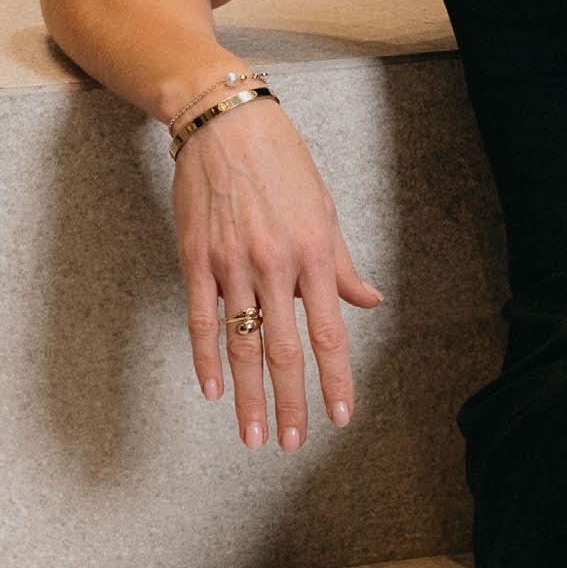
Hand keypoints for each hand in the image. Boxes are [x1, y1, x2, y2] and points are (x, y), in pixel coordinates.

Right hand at [172, 98, 383, 447]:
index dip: (335, 379)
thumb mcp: (324, 213)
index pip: (328, 333)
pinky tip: (212, 389)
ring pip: (240, 344)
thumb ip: (341, 265)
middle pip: (283, 350)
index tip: (339, 417)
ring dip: (247, 395)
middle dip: (291, 401)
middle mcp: (273, 266)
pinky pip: (201, 318)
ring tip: (254, 434)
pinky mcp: (195, 258)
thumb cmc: (284, 166)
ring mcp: (230, 265)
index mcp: (312, 256)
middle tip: (294, 443)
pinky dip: (206, 358)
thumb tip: (369, 303)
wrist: (226, 124)